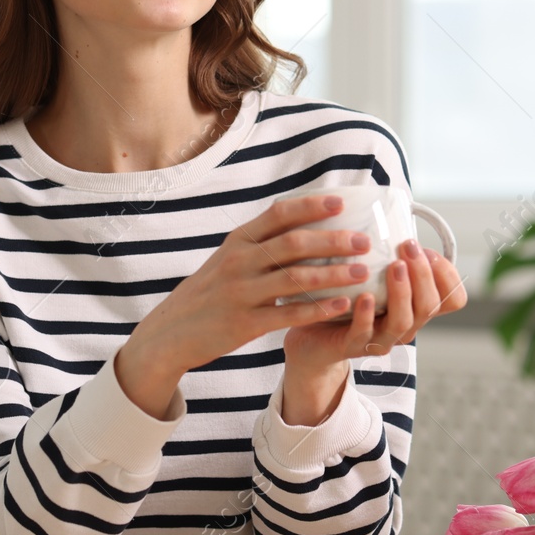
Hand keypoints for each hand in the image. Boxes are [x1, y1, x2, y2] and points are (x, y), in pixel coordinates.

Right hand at [116, 194, 376, 417]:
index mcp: (238, 241)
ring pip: (296, 278)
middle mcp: (239, 261)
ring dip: (333, 273)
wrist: (170, 332)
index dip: (311, 206)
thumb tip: (302, 222)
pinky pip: (289, 313)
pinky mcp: (246, 323)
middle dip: (333, 240)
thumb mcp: (227, 258)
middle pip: (293, 244)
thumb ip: (259, 243)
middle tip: (364, 240)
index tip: (341, 202)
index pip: (278, 214)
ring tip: (361, 272)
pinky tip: (343, 306)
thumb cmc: (208, 292)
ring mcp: (242, 292)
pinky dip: (318, 309)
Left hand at [279, 235, 467, 425]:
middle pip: (430, 305)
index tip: (428, 250)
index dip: (447, 275)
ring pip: (403, 322)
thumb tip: (389, 210)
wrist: (312, 334)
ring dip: (402, 292)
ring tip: (395, 266)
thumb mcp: (373, 272)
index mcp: (414, 306)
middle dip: (424, 274)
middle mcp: (404, 325)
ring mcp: (380, 338)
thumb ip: (387, 252)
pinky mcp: (352, 346)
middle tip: (408, 246)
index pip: (452, 298)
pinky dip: (366, 314)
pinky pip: (364, 333)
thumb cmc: (346, 298)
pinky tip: (363, 296)